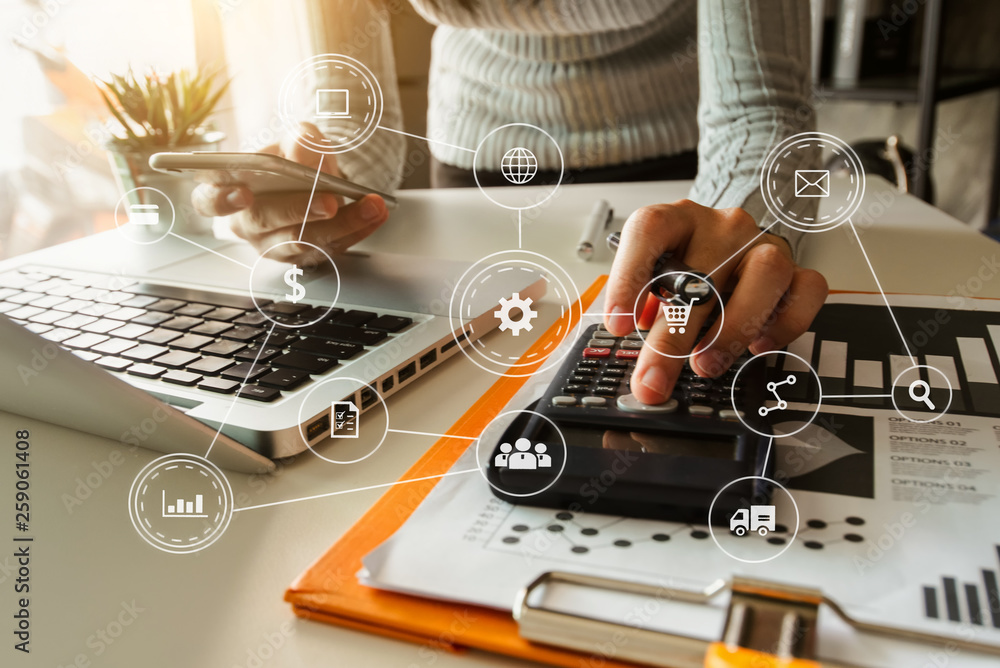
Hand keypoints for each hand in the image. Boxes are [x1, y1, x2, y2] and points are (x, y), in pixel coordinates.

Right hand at [191, 122, 389, 262]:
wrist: (317, 178)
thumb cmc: (294, 158)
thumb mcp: (298, 138)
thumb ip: (300, 143)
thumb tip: (308, 161)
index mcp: (228, 190)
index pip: (208, 201)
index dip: (221, 200)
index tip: (243, 194)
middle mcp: (245, 224)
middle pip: (264, 223)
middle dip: (298, 211)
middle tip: (328, 201)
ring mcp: (273, 245)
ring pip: (302, 242)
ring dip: (341, 224)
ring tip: (369, 206)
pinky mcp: (303, 257)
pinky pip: (330, 249)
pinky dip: (357, 229)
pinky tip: (375, 213)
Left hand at [603, 200, 827, 404]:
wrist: (731, 245)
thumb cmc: (688, 265)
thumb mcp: (656, 278)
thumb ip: (645, 308)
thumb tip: (644, 363)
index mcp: (677, 220)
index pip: (649, 231)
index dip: (629, 277)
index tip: (618, 325)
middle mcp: (722, 227)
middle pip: (700, 274)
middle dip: (671, 338)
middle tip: (653, 379)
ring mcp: (763, 245)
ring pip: (763, 276)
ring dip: (731, 330)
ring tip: (705, 364)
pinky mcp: (796, 270)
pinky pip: (806, 291)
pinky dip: (783, 325)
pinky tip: (757, 346)